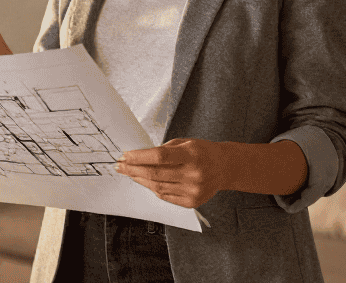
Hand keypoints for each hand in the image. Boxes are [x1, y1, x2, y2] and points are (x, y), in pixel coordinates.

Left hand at [115, 138, 230, 208]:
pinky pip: (165, 196)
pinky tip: (146, 182)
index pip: (160, 157)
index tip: (125, 156)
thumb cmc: (203, 152)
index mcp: (192, 155)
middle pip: (155, 174)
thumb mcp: (185, 143)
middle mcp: (194, 174)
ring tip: (130, 173)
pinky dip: (153, 188)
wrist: (225, 167)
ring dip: (140, 180)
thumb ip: (164, 150)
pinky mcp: (192, 202)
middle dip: (133, 169)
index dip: (139, 157)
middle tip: (120, 166)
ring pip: (158, 187)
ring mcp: (193, 190)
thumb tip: (138, 158)